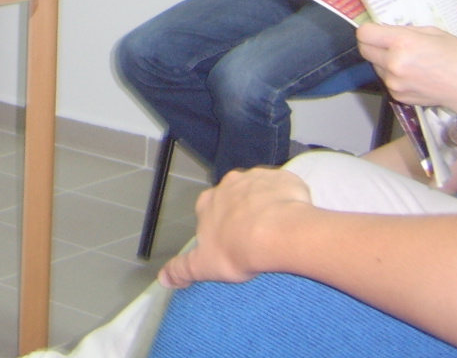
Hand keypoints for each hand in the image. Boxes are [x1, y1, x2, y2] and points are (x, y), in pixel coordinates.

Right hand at [159, 167, 312, 288]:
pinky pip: (284, 187)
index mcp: (207, 202)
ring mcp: (256, 178)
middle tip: (256, 237)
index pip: (209, 211)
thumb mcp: (204, 267)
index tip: (232, 243)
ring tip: (278, 230)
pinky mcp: (283, 178)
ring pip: (260, 190)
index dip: (220, 226)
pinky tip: (294, 217)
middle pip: (235, 197)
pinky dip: (288, 199)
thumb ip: (181, 270)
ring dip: (265, 204)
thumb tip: (162, 278)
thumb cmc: (239, 250)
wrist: (281, 235)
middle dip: (243, 212)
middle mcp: (229, 183)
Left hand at [358, 22, 456, 117]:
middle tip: (390, 44)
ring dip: (384, 61)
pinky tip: (413, 75)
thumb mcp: (434, 32)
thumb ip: (406, 31)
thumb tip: (388, 31)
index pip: (364, 33)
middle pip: (364, 49)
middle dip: (374, 44)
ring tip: (408, 61)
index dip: (370, 30)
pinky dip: (394, 76)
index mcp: (402, 43)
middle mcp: (393, 63)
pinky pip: (386, 80)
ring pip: (375, 65)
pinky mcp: (398, 96)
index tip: (378, 30)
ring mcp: (394, 82)